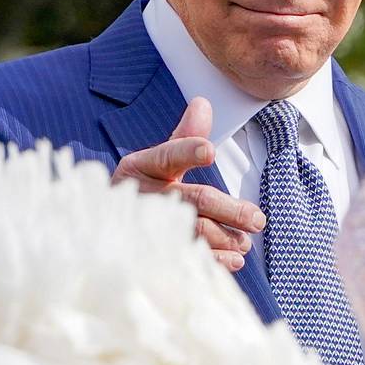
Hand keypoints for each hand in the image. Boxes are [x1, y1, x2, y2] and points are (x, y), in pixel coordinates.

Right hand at [110, 97, 265, 271]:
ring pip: (192, 231)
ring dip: (225, 237)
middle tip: (257, 219)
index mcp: (141, 166)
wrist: (107, 230)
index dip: (188, 150)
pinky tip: (233, 260)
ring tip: (245, 242)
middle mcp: (140, 196)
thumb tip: (203, 104)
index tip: (209, 150)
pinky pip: (186, 257)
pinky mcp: (148, 254)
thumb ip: (185, 137)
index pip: (167, 155)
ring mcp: (143, 227)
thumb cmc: (144, 191)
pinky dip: (213, 260)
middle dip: (228, 209)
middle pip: (191, 199)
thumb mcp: (158, 161)